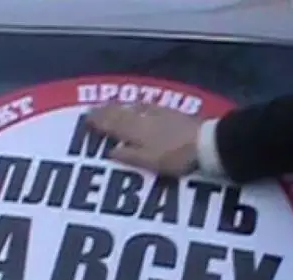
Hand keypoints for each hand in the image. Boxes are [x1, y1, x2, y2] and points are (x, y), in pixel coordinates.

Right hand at [85, 103, 202, 175]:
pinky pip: (148, 106)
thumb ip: (128, 155)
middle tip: (94, 109)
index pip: (111, 123)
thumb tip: (111, 150)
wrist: (207, 143)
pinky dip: (138, 106)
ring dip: (121, 106)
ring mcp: (160, 112)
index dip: (98, 121)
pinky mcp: (173, 113)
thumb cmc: (175, 156)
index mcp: (135, 129)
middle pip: (121, 111)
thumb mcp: (149, 161)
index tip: (86, 118)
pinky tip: (141, 107)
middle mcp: (144, 116)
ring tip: (113, 106)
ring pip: (134, 106)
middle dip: (106, 111)